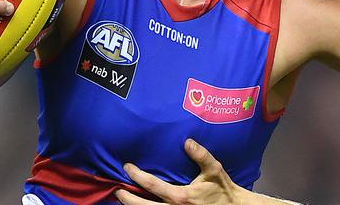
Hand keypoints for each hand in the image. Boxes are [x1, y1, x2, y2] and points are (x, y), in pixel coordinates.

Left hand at [116, 139, 242, 204]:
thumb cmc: (222, 189)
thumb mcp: (214, 169)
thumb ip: (201, 155)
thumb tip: (187, 141)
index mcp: (180, 196)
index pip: (151, 185)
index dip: (136, 175)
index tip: (127, 167)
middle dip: (127, 198)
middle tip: (116, 190)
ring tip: (124, 200)